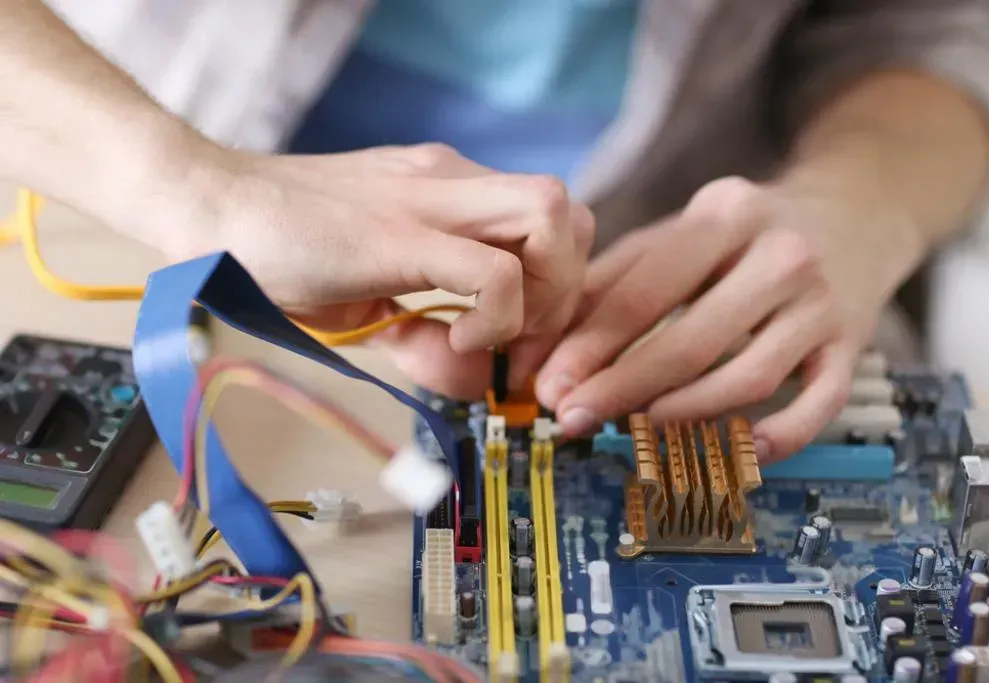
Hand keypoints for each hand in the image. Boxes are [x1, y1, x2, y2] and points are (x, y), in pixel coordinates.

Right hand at [139, 140, 592, 397]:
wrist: (206, 208)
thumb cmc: (281, 253)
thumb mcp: (372, 301)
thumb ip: (426, 333)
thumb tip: (470, 375)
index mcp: (449, 191)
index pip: (551, 221)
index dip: (559, 288)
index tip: (523, 345)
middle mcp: (451, 182)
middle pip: (571, 211)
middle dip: (567, 290)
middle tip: (522, 346)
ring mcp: (429, 198)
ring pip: (551, 216)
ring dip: (543, 294)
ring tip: (488, 336)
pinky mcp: (399, 232)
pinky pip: (494, 271)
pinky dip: (495, 317)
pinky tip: (446, 337)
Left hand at [533, 176, 913, 461]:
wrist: (854, 210)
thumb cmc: (743, 234)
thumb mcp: (677, 234)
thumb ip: (608, 285)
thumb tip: (541, 354)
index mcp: (723, 215)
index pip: (643, 292)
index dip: (588, 346)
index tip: (549, 387)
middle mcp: (780, 253)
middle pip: (692, 340)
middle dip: (623, 388)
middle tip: (575, 420)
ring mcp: (822, 302)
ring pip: (750, 376)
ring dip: (686, 414)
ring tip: (638, 432)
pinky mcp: (854, 343)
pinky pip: (822, 402)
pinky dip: (782, 436)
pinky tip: (741, 452)